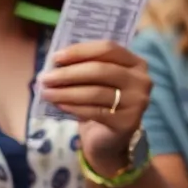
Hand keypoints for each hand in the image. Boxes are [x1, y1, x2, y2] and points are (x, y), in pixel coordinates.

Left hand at [39, 42, 151, 170]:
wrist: (111, 138)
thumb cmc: (102, 102)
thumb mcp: (97, 81)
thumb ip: (84, 67)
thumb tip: (55, 63)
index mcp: (136, 63)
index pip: (108, 49)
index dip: (80, 51)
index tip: (55, 58)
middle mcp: (142, 80)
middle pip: (101, 70)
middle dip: (69, 73)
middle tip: (45, 79)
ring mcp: (138, 101)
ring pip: (95, 92)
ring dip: (66, 92)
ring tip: (46, 93)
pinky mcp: (128, 122)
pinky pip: (94, 111)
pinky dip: (73, 107)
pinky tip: (59, 105)